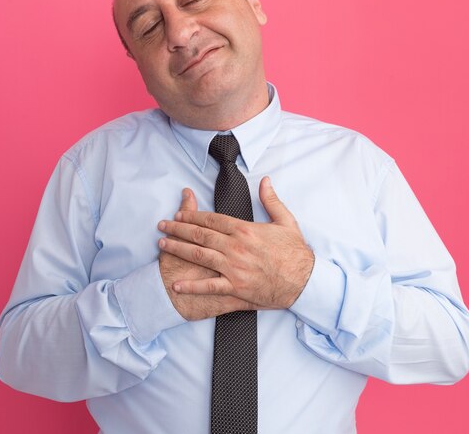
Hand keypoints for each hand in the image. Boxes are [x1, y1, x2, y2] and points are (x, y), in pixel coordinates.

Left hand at [158, 177, 314, 308]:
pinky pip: (209, 286)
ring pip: (199, 255)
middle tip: (162, 225)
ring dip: (178, 249)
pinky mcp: (236, 288)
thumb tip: (265, 181)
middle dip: (178, 228)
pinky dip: (191, 286)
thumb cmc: (296, 253)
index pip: (212, 219)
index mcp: (245, 230)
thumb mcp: (286, 221)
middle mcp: (235, 247)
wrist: (305, 281)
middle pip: (200, 235)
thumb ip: (272, 200)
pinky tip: (176, 284)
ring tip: (162, 245)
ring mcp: (234, 268)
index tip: (179, 213)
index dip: (192, 215)